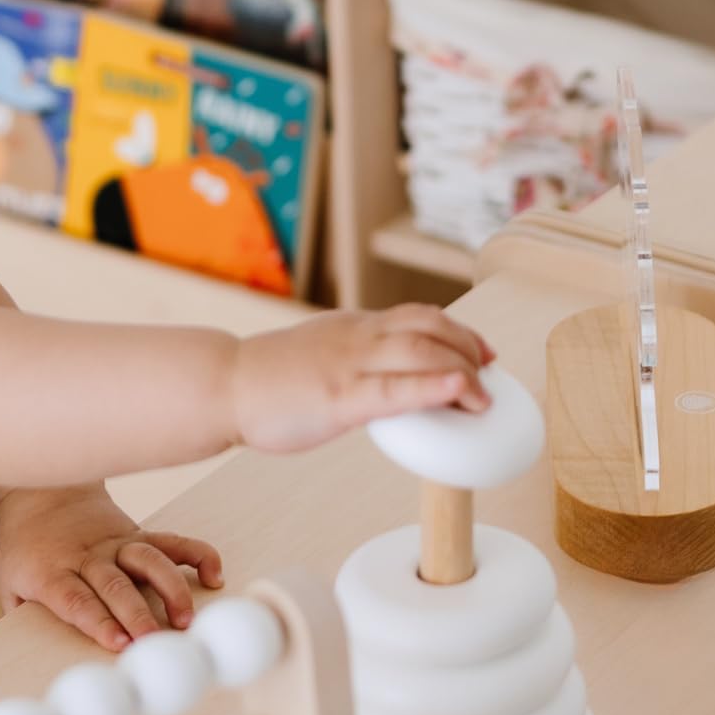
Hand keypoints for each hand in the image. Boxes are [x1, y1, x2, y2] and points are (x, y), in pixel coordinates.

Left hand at [0, 485, 223, 652]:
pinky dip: (196, 554)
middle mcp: (87, 556)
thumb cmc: (25, 549)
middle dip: (136, 615)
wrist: (42, 492)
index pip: (76, 598)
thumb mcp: (9, 581)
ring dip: (170, 589)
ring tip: (185, 620)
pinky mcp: (137, 534)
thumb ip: (24, 615)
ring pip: (148, 561)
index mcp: (51, 571)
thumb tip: (41, 653)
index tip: (118, 643)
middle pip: (115, 585)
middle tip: (154, 643)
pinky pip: (171, 541)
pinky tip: (213, 575)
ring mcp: (116, 543)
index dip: (97, 620)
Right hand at [231, 306, 493, 454]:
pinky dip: (435, 386)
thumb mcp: (322, 354)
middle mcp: (359, 337)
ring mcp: (350, 365)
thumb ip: (356, 360)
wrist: (225, 385)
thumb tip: (390, 381)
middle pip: (432, 328)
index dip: (460, 331)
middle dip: (470, 349)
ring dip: (464, 370)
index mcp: (355, 327)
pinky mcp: (340, 398)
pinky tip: (460, 391)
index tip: (482, 353)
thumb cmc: (270, 379)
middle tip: (489, 375)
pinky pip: (396, 389)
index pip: (420, 316)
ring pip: (422, 351)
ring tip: (483, 396)